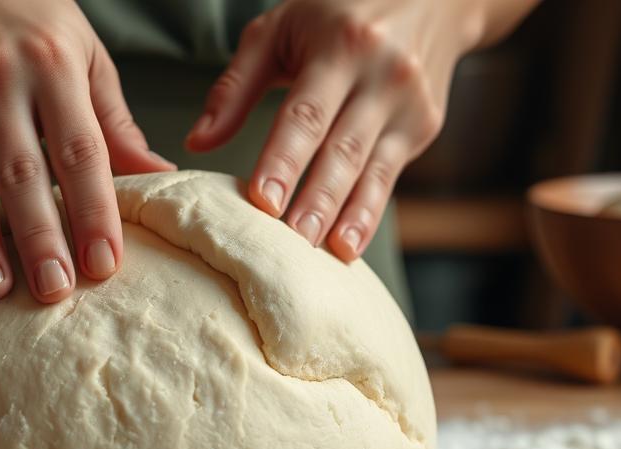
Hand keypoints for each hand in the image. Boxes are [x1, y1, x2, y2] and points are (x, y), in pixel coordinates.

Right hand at [0, 0, 174, 301]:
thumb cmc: (26, 18)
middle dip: (38, 237)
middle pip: (21, 174)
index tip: (104, 263)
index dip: (93, 211)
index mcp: (53, 69)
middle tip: (53, 291)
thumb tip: (161, 177)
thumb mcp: (81, 53)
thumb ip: (114, 121)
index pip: (79, 152)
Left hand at [185, 0, 489, 261]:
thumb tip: (197, 142)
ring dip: (346, 216)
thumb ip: (235, 86)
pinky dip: (368, 214)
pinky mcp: (423, 127)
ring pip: (373, 170)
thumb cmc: (335, 15)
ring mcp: (409, 104)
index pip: (306, 113)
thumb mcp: (280, 29)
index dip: (284, 159)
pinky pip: (390, 178)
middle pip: (343, 148)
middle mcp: (382, 74)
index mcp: (341, 46)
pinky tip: (348, 246)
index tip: (262, 200)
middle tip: (290, 242)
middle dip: (316, 199)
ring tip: (320, 253)